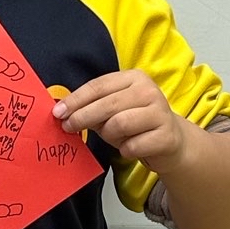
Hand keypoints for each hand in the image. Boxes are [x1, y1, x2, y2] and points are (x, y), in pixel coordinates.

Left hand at [52, 69, 190, 172]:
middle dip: (82, 117)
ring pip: (118, 124)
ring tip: (114, 138)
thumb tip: (63, 113)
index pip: (98, 86)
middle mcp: (148, 91)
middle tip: (68, 127)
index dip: (75, 100)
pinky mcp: (166, 136)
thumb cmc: (136, 124)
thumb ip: (92, 107)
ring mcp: (160, 113)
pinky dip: (125, 150)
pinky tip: (130, 148)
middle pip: (106, 104)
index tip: (58, 112)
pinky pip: (132, 146)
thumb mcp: (114, 110)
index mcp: (134, 78)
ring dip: (109, 136)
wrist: (171, 141)